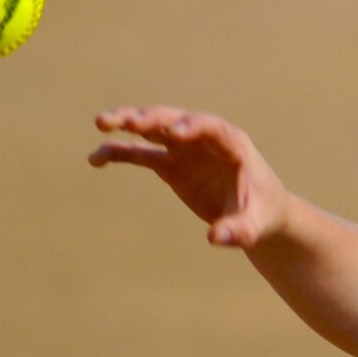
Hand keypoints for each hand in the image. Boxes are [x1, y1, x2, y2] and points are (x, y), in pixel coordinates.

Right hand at [89, 106, 289, 247]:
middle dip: (155, 118)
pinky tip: (95, 159)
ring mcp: (185, 149)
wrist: (258, 213)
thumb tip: (214, 238)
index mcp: (233, 146)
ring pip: (154, 128)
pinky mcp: (170, 164)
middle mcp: (206, 141)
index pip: (213, 128)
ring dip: (129, 122)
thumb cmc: (262, 214)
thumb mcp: (255, 226)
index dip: (195, 126)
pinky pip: (140, 153)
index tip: (175, 131)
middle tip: (130, 122)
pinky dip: (118, 152)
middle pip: (177, 120)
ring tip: (102, 122)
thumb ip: (239, 231)